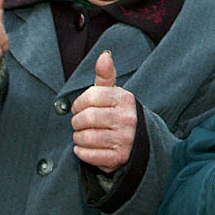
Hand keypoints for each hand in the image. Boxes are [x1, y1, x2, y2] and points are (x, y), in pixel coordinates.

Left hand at [71, 51, 136, 173]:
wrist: (137, 141)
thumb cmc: (117, 113)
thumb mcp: (113, 93)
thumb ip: (105, 75)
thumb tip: (104, 55)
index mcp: (125, 99)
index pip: (90, 96)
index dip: (78, 103)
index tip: (79, 108)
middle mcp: (128, 119)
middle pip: (87, 118)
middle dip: (77, 121)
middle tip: (79, 123)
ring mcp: (125, 140)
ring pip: (86, 137)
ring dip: (78, 137)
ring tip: (83, 135)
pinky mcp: (118, 158)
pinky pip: (88, 155)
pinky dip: (81, 151)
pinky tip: (85, 147)